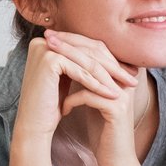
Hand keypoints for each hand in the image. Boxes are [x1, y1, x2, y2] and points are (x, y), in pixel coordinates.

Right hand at [13, 32, 138, 141]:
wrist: (34, 125)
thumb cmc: (51, 105)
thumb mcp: (68, 77)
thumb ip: (81, 62)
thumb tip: (111, 53)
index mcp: (47, 40)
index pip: (85, 47)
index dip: (108, 61)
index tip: (127, 73)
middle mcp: (42, 40)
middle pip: (87, 52)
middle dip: (112, 67)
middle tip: (131, 79)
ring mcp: (44, 48)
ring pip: (86, 62)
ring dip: (108, 76)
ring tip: (125, 88)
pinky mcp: (49, 60)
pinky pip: (81, 72)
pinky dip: (97, 84)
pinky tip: (112, 94)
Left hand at [42, 30, 144, 165]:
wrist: (115, 159)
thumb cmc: (102, 129)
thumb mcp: (92, 98)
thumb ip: (85, 78)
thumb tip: (64, 57)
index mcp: (120, 75)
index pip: (98, 48)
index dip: (75, 40)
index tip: (52, 35)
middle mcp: (125, 80)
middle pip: (96, 54)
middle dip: (69, 45)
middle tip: (48, 39)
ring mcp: (123, 94)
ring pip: (92, 71)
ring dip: (68, 64)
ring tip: (49, 62)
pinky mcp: (117, 109)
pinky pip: (90, 95)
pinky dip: (73, 99)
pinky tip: (64, 108)